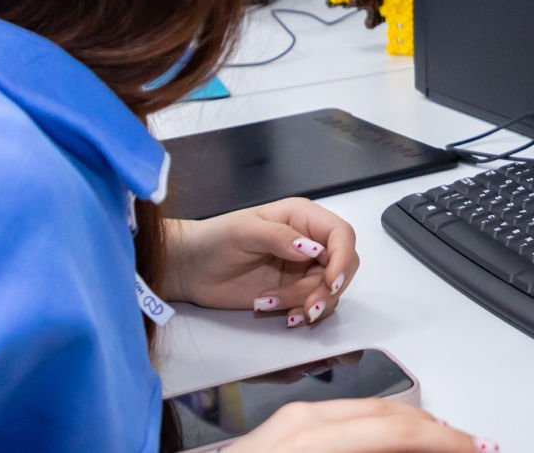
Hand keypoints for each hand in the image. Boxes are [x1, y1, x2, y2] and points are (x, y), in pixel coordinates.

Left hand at [165, 198, 359, 326]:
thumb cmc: (213, 240)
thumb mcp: (243, 231)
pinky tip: (286, 317)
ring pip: (330, 289)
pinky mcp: (294, 290)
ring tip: (274, 306)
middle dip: (328, 288)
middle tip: (307, 306)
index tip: (330, 282)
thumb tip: (310, 248)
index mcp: (302, 218)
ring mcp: (303, 268)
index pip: (341, 234)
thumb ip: (278, 236)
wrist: (190, 269)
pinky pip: (314, 304)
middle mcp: (308, 241)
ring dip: (309, 303)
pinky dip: (304, 313)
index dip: (343, 257)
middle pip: (343, 264)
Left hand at [228, 399, 493, 452]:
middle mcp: (298, 421)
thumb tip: (418, 446)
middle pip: (386, 413)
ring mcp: (286, 421)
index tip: (477, 449)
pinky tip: (390, 440)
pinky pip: (341, 418)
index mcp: (309, 440)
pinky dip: (374, 427)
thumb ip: (373, 450)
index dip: (445, 440)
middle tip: (469, 445)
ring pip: (366, 411)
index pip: (396, 429)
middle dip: (435, 431)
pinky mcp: (279, 430)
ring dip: (407, 427)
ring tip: (437, 441)